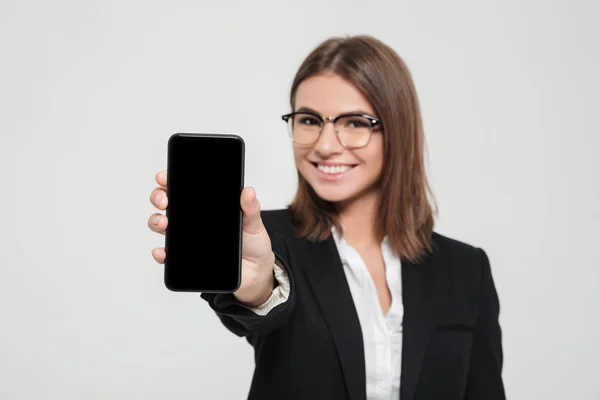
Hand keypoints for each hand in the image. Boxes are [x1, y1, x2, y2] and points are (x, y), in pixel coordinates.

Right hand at [148, 170, 275, 305]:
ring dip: (156, 221)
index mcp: (206, 205)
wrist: (255, 272)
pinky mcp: (185, 258)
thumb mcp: (253, 223)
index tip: (164, 177)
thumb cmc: (252, 243)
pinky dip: (161, 253)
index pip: (183, 187)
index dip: (169, 179)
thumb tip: (248, 191)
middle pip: (166, 202)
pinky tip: (162, 252)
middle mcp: (192, 219)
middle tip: (165, 202)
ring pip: (161, 225)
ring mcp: (186, 238)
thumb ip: (250, 208)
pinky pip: (167, 254)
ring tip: (163, 224)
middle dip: (158, 197)